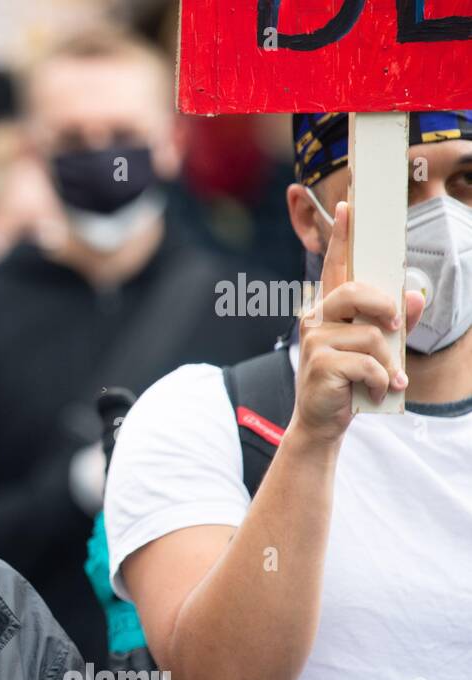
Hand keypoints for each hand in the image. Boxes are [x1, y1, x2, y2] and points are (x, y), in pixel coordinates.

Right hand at [293, 201, 425, 443]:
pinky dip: (380, 381)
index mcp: (330, 310)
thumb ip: (398, 321)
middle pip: (354, 291)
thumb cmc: (350, 381)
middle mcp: (317, 318)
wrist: (323, 421)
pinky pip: (366, 364)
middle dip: (384, 307)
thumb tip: (416, 296)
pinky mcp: (319, 364)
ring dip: (387, 363)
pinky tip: (377, 391)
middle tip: (395, 325)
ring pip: (370, 334)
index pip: (336, 266)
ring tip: (386, 379)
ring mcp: (315, 341)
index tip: (349, 205)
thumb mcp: (380, 349)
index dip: (342, 236)